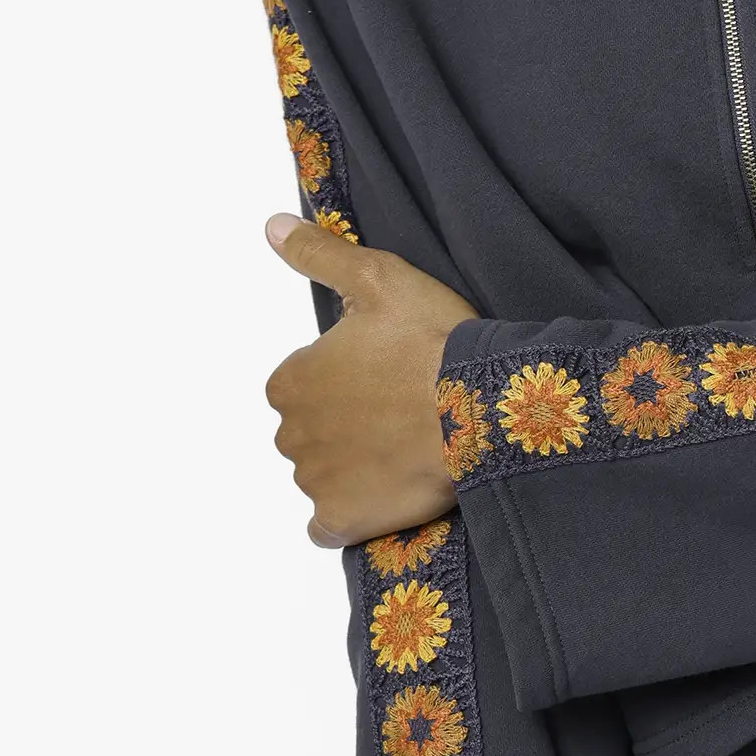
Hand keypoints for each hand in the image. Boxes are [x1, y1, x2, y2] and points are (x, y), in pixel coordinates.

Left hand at [263, 214, 476, 546]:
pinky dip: (345, 518)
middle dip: (343, 426)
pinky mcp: (343, 520)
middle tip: (397, 413)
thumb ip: (318, 255)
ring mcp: (315, 482)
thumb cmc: (432, 339)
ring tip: (403, 450)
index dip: (341, 381)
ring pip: (321, 477)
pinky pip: (327, 528)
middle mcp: (291, 434)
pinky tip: (378, 497)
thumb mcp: (377, 279)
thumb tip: (272, 227)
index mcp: (291, 381)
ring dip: (351, 469)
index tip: (380, 377)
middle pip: (310, 433)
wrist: (483, 405)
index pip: (300, 386)